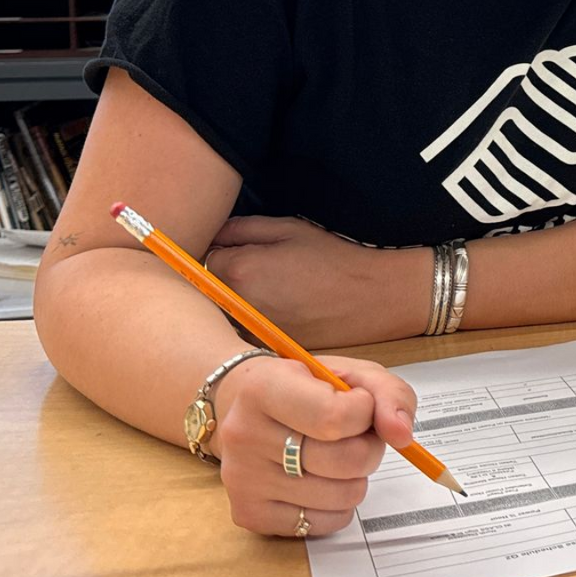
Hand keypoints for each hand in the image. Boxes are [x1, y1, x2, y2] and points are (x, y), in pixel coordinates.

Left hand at [206, 216, 428, 346]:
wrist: (374, 298)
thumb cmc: (334, 259)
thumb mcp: (289, 228)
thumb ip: (241, 228)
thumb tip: (214, 236)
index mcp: (239, 271)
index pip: (202, 260)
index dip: (221, 251)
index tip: (239, 249)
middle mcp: (238, 306)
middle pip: (208, 291)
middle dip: (223, 279)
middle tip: (256, 270)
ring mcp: (251, 332)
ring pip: (225, 313)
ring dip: (236, 302)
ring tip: (272, 290)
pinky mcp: (266, 348)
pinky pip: (246, 331)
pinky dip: (254, 321)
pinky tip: (282, 309)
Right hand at [209, 353, 417, 537]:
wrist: (246, 407)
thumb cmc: (304, 388)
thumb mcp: (349, 372)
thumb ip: (386, 393)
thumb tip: (402, 434)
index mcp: (264, 388)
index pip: (335, 417)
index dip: (365, 412)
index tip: (359, 404)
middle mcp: (245, 435)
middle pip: (346, 461)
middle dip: (369, 447)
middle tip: (355, 435)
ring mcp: (243, 479)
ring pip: (342, 496)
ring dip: (356, 477)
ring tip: (336, 455)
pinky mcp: (249, 514)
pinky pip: (325, 523)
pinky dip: (338, 505)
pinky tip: (320, 479)